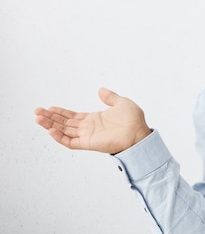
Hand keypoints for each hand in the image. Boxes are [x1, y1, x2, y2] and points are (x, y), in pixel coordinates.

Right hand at [34, 88, 151, 153]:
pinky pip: (71, 142)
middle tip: (37, 111)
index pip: (72, 116)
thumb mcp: (121, 102)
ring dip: (50, 125)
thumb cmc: (134, 120)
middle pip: (64, 123)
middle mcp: (89, 128)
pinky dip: (60, 137)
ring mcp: (88, 136)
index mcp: (95, 119)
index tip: (48, 107)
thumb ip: (109, 97)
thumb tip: (100, 89)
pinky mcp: (89, 143)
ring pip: (64, 131)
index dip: (60, 112)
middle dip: (50, 117)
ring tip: (38, 118)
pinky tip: (51, 130)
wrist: (139, 132)